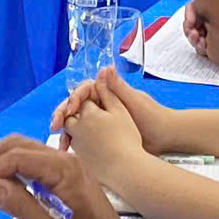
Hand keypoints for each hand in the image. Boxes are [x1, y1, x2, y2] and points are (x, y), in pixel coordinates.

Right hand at [53, 64, 174, 157]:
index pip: (83, 92)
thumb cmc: (152, 116)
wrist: (164, 138)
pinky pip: (84, 136)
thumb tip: (104, 67)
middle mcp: (103, 105)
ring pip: (78, 123)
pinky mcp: (103, 135)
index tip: (68, 111)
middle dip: (63, 115)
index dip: (72, 100)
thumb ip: (117, 87)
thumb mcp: (133, 101)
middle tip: (54, 127)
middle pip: (76, 107)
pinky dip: (75, 142)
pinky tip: (69, 150)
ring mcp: (102, 121)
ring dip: (67, 131)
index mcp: (109, 93)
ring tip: (61, 143)